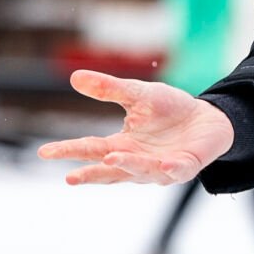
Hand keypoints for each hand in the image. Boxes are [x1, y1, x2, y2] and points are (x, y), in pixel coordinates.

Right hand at [38, 69, 235, 185]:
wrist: (208, 117)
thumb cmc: (170, 109)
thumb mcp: (137, 94)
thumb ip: (109, 89)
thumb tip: (75, 77)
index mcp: (122, 146)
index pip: (91, 149)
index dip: (69, 151)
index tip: (45, 152)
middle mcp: (137, 162)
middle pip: (110, 170)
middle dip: (91, 173)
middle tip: (70, 176)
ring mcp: (161, 168)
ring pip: (141, 172)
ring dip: (127, 166)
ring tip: (110, 158)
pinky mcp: (185, 167)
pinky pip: (177, 171)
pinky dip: (170, 169)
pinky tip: (164, 164)